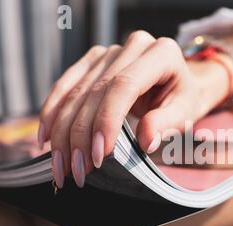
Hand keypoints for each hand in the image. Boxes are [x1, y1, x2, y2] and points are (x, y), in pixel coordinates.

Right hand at [38, 31, 232, 187]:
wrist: (176, 85)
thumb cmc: (182, 100)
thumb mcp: (185, 113)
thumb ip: (167, 124)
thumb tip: (145, 141)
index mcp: (160, 53)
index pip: (124, 85)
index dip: (107, 120)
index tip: (99, 155)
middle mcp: (132, 46)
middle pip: (96, 90)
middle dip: (81, 135)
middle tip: (76, 171)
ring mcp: (109, 52)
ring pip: (76, 92)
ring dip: (63, 132)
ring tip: (61, 165)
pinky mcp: (92, 61)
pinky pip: (66, 86)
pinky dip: (53, 114)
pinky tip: (47, 139)